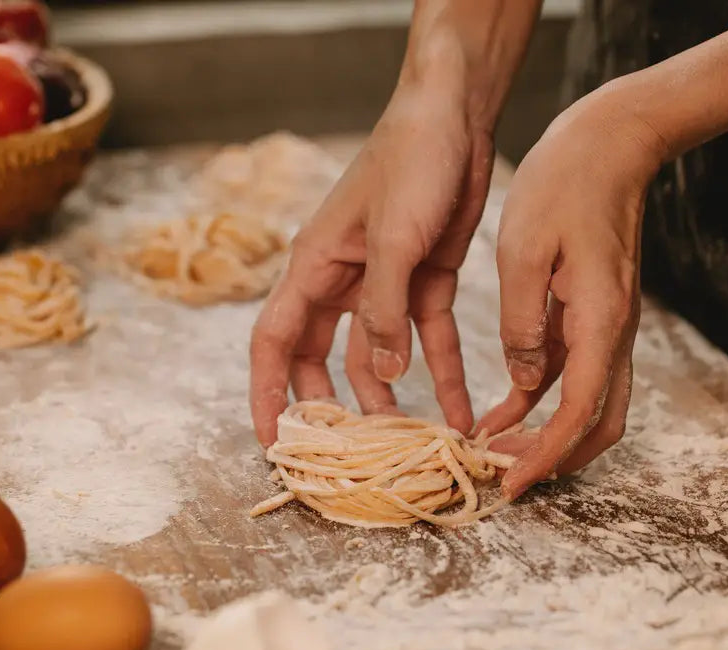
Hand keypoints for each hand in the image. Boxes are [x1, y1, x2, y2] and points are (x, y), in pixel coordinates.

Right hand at [250, 82, 493, 445]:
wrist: (456, 114)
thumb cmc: (410, 161)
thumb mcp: (393, 240)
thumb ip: (383, 311)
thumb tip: (380, 378)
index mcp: (314, 267)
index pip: (275, 343)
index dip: (268, 394)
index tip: (274, 442)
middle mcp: (342, 282)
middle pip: (321, 360)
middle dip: (332, 408)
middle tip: (349, 456)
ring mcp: (384, 284)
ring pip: (375, 358)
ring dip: (391, 399)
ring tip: (411, 445)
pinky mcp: (427, 280)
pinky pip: (429, 339)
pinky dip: (442, 374)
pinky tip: (459, 410)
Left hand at [477, 82, 668, 498]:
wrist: (611, 141)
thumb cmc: (566, 183)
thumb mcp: (525, 250)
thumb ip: (523, 322)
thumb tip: (522, 380)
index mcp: (600, 322)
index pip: (578, 414)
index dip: (545, 455)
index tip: (509, 481)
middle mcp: (614, 333)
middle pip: (599, 424)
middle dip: (555, 458)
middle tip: (504, 476)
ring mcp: (608, 326)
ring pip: (589, 403)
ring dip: (547, 433)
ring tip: (493, 450)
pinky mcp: (595, 314)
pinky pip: (574, 373)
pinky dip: (542, 399)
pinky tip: (502, 407)